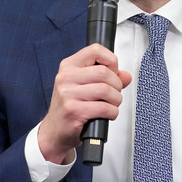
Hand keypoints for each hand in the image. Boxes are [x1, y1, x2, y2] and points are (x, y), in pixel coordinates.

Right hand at [37, 43, 131, 163]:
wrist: (55, 131)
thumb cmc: (71, 107)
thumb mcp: (85, 86)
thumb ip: (108, 78)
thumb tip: (126, 76)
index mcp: (69, 66)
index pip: (95, 50)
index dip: (111, 60)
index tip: (113, 72)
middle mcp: (65, 77)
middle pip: (104, 72)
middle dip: (116, 85)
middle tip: (114, 93)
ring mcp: (68, 94)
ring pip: (105, 90)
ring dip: (116, 100)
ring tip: (111, 105)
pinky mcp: (73, 111)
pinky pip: (104, 107)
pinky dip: (112, 112)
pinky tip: (108, 114)